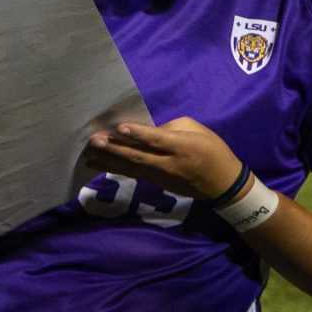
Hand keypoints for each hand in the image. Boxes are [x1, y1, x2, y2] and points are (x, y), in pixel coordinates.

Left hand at [81, 116, 243, 201]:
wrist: (222, 184)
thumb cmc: (212, 150)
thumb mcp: (198, 130)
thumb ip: (172, 129)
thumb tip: (148, 132)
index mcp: (182, 147)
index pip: (157, 140)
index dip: (138, 134)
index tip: (120, 127)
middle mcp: (169, 163)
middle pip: (138, 156)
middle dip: (115, 148)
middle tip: (94, 141)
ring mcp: (161, 176)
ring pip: (131, 167)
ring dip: (109, 161)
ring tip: (89, 155)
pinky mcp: (157, 183)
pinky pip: (134, 174)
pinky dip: (116, 168)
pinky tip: (100, 165)